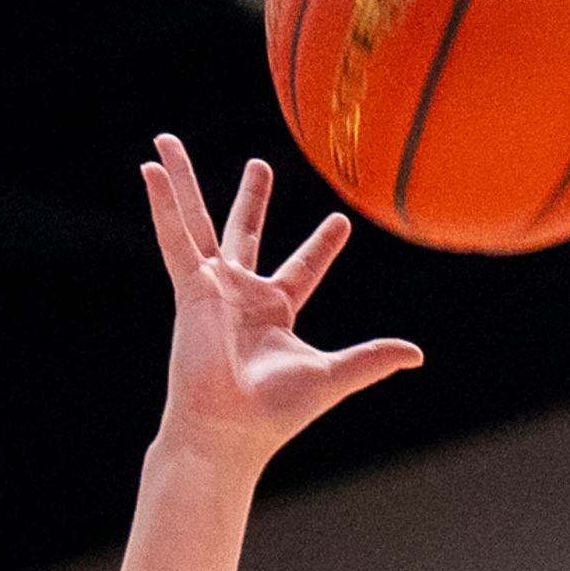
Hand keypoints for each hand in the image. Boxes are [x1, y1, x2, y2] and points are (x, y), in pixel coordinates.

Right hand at [139, 136, 420, 472]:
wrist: (229, 430)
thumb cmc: (274, 413)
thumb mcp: (332, 376)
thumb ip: (371, 359)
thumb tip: (417, 354)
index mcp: (274, 312)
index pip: (303, 269)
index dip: (321, 246)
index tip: (340, 221)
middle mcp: (240, 296)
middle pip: (244, 234)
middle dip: (252, 199)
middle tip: (260, 165)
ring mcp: (210, 289)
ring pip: (197, 222)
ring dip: (182, 181)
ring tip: (167, 140)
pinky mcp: (189, 289)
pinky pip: (174, 237)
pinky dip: (163, 203)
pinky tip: (152, 168)